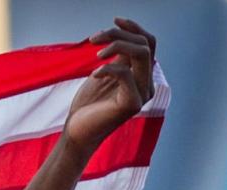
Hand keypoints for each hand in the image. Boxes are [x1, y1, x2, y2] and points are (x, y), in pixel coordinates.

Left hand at [64, 18, 156, 156]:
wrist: (77, 132)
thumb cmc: (88, 105)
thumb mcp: (104, 73)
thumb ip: (118, 57)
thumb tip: (120, 34)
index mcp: (143, 76)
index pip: (148, 43)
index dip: (134, 28)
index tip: (114, 20)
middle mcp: (147, 84)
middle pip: (145, 45)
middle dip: (119, 34)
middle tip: (94, 39)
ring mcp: (142, 94)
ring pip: (141, 54)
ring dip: (116, 45)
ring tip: (95, 52)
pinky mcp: (132, 104)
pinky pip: (125, 73)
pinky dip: (108, 68)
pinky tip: (94, 75)